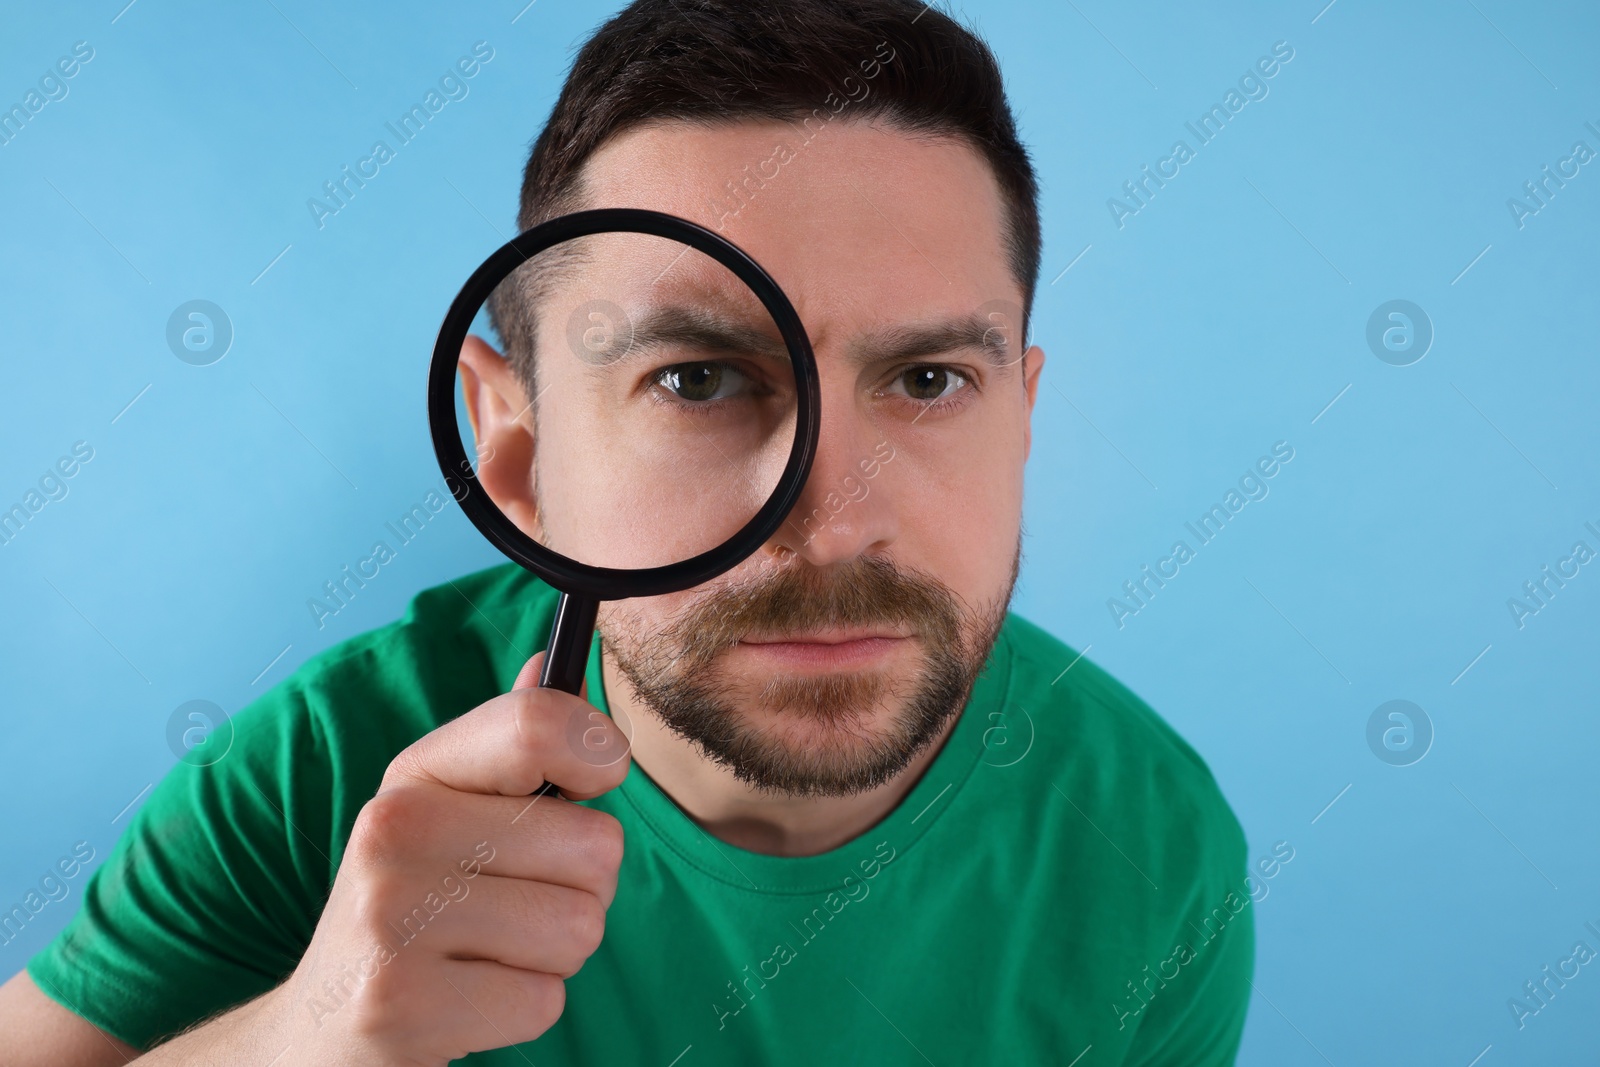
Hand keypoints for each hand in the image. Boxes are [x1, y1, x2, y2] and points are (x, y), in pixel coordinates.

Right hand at [276, 651, 630, 1064]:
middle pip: (595, 845)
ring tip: (486, 956)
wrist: (314, 1033)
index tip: (594, 785)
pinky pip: (545, 1000)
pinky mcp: (401, 1004)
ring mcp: (390, 918)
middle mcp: (394, 832)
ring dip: (553, 956)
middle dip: (580, 890)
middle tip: (514, 909)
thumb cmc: (410, 913)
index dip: (599, 754)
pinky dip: (524, 1010)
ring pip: (579, 927)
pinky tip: (467, 1002)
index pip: (538, 724)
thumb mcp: (445, 817)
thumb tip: (554, 661)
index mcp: (414, 776)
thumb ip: (510, 745)